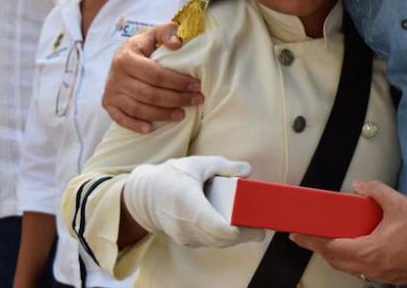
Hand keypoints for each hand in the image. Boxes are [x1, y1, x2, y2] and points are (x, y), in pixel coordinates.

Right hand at [103, 22, 201, 132]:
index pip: (156, 74)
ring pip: (139, 108)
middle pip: (149, 94)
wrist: (121, 57)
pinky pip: (121, 119)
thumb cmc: (144, 47)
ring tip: (182, 115)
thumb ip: (167, 32)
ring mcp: (111, 92)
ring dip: (162, 114)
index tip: (196, 86)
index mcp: (127, 58)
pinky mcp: (108, 104)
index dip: (178, 81)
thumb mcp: (154, 34)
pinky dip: (135, 125)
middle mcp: (116, 76)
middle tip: (196, 101)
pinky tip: (151, 129)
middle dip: (176, 99)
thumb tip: (177, 43)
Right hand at [123, 156, 263, 247]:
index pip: (212, 224)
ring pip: (215, 242)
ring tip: (254, 230)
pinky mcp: (186, 240)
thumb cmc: (172, 176)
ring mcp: (184, 235)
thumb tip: (247, 171)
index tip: (248, 228)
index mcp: (188, 201)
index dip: (232, 230)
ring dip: (235, 239)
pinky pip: (209, 242)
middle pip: (219, 238)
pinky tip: (238, 230)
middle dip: (242, 236)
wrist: (145, 195)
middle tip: (261, 230)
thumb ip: (224, 165)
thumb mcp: (197, 164)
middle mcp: (185, 223)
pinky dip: (223, 238)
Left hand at [291, 180, 406, 285]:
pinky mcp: (394, 278)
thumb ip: (374, 191)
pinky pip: (367, 271)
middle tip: (309, 238)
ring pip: (352, 269)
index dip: (311, 241)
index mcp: (371, 251)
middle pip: (337, 261)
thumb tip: (359, 187)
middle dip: (321, 249)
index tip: (298, 234)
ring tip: (332, 242)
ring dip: (339, 256)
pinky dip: (357, 261)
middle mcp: (374, 268)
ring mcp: (384, 275)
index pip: (331, 247)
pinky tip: (361, 249)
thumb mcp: (399, 203)